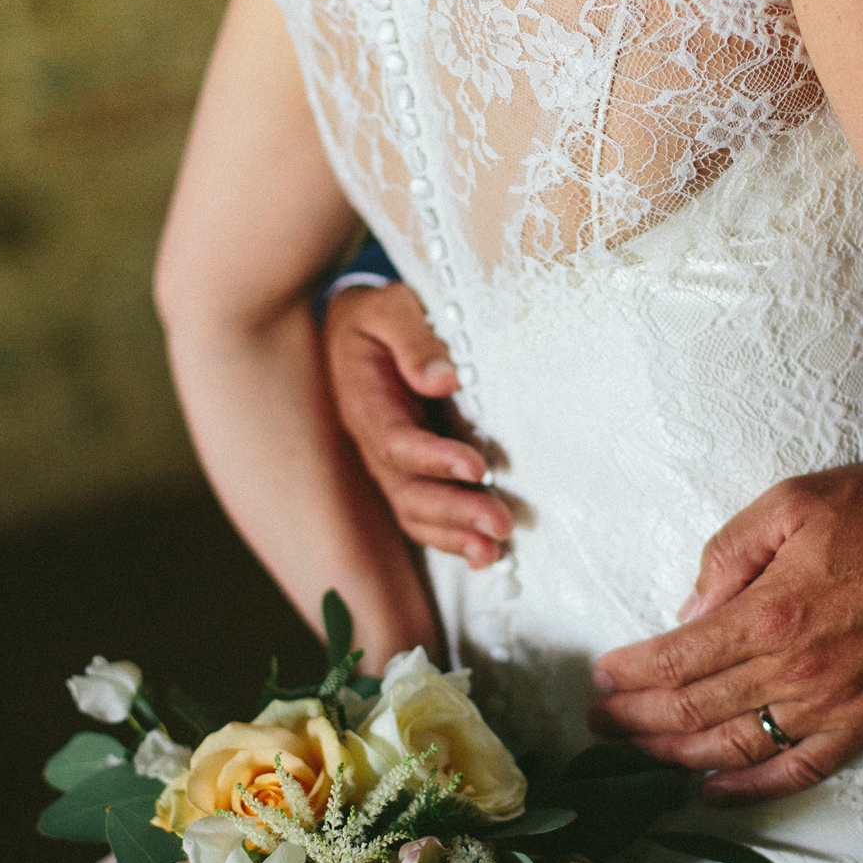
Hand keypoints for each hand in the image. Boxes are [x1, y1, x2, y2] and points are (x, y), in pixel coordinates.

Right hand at [322, 282, 512, 567]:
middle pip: (408, 492)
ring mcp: (393, 463)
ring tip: (495, 550)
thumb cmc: (379, 314)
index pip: (397, 443)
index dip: (434, 459)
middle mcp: (376, 443)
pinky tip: (487, 555)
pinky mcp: (413, 472)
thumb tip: (445, 379)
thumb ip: (413, 338)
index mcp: (367, 404)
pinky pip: (426, 514)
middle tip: (500, 523)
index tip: (478, 466)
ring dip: (455, 536)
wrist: (361, 327)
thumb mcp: (389, 307)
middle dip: (454, 512)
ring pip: (415, 513)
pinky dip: (454, 538)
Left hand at [589, 462, 862, 803]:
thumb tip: (688, 608)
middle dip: (634, 722)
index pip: (676, 661)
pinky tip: (712, 791)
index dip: (629, 676)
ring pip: (735, 749)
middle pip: (693, 713)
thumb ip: (729, 554)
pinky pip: (799, 772)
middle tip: (597, 722)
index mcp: (770, 613)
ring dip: (674, 757)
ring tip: (635, 753)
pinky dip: (751, 789)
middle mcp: (795, 671)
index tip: (598, 678)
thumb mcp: (791, 502)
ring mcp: (833, 706)